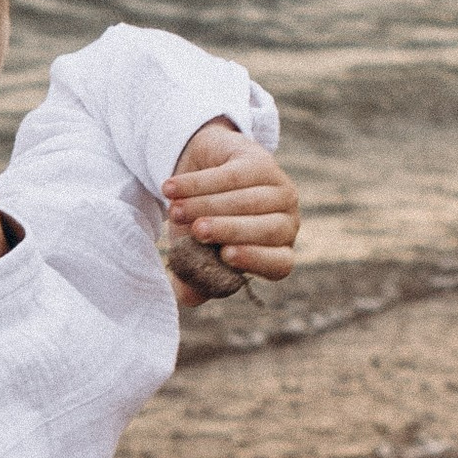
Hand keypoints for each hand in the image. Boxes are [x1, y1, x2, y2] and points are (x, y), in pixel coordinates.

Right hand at [164, 123, 297, 298]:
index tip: (227, 255)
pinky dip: (197, 183)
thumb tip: (187, 296)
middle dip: (229, 229)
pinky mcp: (260, 161)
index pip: (280, 263)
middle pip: (268, 229)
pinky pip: (232, 175)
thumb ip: (193, 279)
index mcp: (277, 251)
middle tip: (196, 231)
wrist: (200, 170)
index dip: (256, 260)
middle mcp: (286, 221)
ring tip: (173, 212)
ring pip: (247, 200)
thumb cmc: (202, 221)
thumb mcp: (195, 252)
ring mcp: (279, 189)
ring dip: (206, 205)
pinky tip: (171, 189)